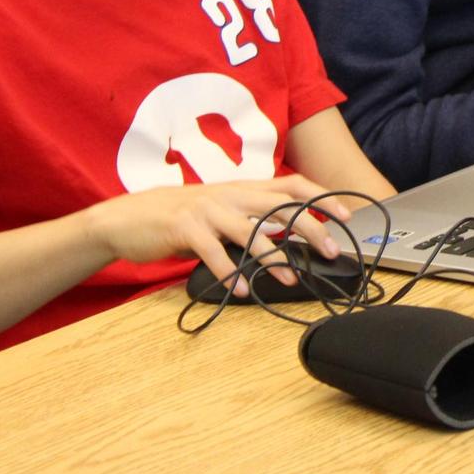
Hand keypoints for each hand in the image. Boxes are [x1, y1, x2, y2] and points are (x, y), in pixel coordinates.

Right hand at [83, 175, 352, 296]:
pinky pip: (212, 251)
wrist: (127, 217)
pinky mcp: (183, 228)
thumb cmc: (180, 217)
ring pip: (249, 229)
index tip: (346, 215)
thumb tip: (286, 240)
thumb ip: (250, 221)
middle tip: (331, 250)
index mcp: (242, 189)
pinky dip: (228, 271)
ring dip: (272, 255)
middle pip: (279, 206)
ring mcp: (207, 210)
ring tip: (290, 277)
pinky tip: (240, 289)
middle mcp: (230, 195)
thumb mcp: (221, 213)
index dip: (322, 196)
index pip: (291, 185)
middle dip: (310, 227)